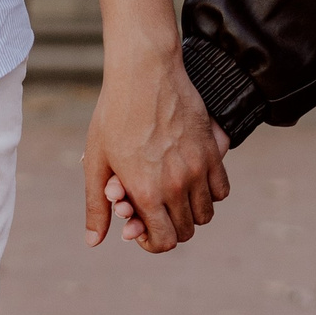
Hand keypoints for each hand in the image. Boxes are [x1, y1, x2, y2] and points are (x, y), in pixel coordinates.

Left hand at [82, 48, 230, 252]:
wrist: (144, 72)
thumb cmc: (114, 114)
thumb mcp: (97, 161)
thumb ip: (97, 206)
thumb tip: (94, 241)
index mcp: (147, 192)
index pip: (163, 241)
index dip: (152, 242)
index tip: (142, 230)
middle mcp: (177, 185)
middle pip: (185, 231)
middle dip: (169, 228)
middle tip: (155, 212)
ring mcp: (198, 168)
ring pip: (205, 214)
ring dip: (190, 213)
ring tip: (173, 198)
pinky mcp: (213, 151)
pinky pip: (221, 189)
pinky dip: (209, 193)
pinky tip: (192, 182)